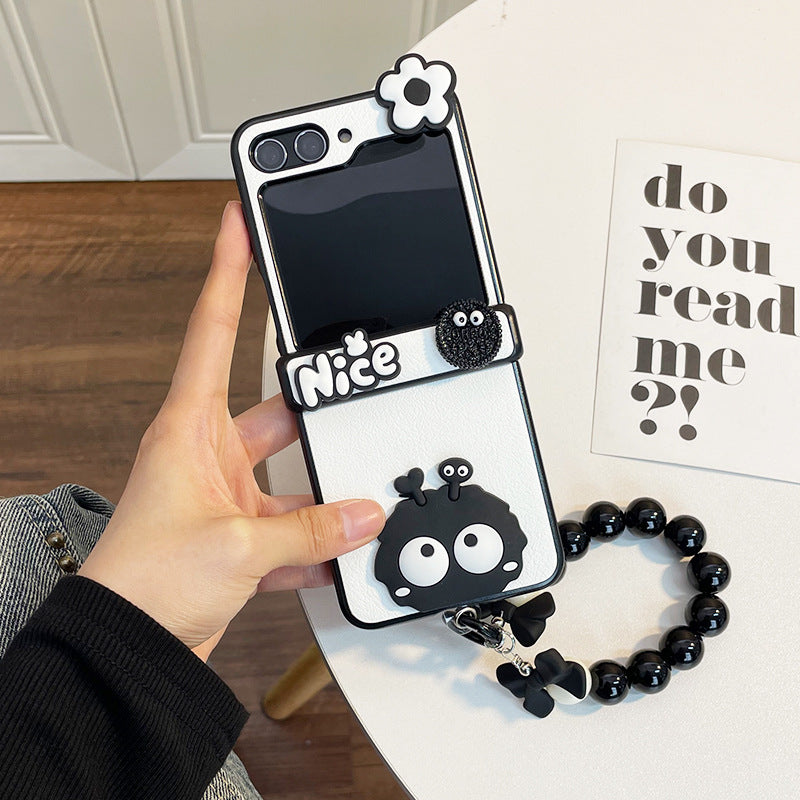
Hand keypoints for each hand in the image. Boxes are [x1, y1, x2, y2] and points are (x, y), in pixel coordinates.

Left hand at [79, 202, 384, 657]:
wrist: (127, 650)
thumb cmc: (142, 581)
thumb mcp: (237, 546)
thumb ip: (311, 528)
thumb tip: (363, 514)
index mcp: (188, 428)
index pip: (212, 331)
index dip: (227, 273)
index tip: (239, 226)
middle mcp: (206, 454)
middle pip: (274, 408)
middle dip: (313, 408)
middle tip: (352, 395)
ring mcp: (225, 496)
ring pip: (292, 474)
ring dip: (323, 491)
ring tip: (360, 497)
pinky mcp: (239, 536)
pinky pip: (292, 524)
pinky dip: (317, 539)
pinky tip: (343, 550)